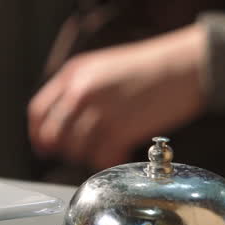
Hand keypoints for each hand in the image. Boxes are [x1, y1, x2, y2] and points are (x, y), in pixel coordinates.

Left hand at [27, 23, 209, 169]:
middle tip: (76, 154)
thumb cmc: (152, 65)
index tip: (44, 146)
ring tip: (105, 152)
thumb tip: (68, 118)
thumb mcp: (104, 67)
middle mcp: (80, 91)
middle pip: (52, 135)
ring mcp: (98, 110)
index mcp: (73, 73)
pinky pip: (101, 157)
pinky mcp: (120, 128)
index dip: (38, 134)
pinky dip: (107, 161)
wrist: (185, 64)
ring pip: (75, 149)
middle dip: (61, 150)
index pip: (38, 111)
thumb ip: (82, 88)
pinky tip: (118, 154)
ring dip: (87, 157)